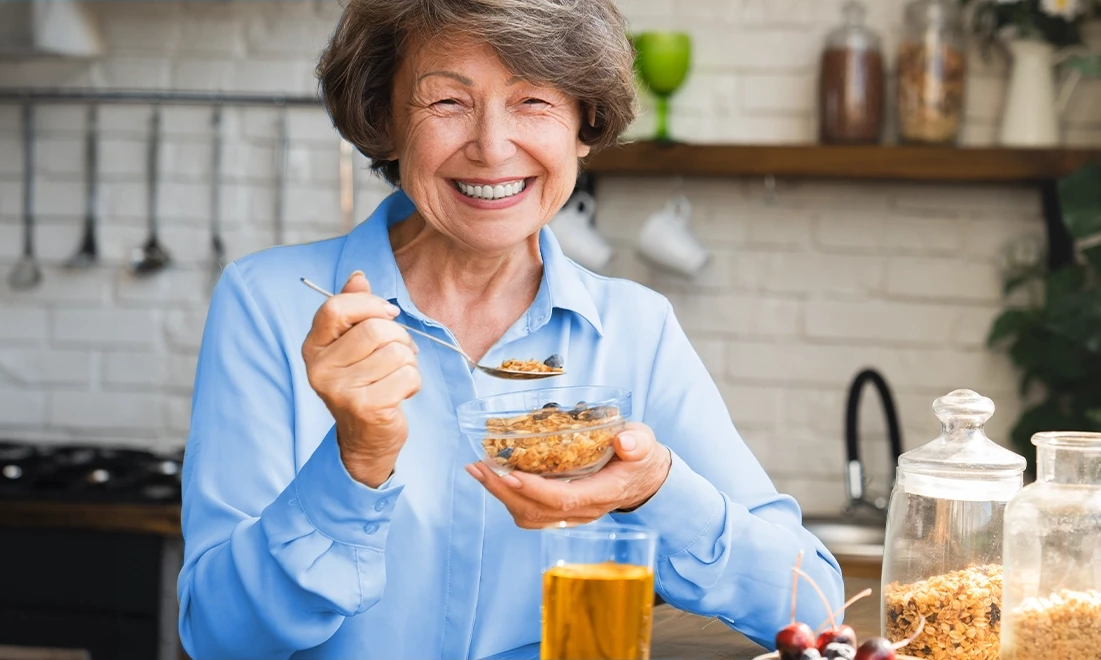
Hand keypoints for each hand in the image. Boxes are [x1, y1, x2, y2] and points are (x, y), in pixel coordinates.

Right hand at [302, 271, 421, 487]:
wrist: (366, 439)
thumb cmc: (364, 383)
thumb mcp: (353, 345)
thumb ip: (354, 309)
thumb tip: (358, 276)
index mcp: (313, 347)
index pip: (337, 307)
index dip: (370, 304)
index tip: (388, 314)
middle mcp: (320, 368)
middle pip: (375, 329)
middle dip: (399, 337)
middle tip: (400, 353)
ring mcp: (340, 390)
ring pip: (396, 351)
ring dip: (409, 362)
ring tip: (397, 375)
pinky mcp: (365, 408)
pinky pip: (407, 375)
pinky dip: (414, 382)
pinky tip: (401, 393)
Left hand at [465, 422, 671, 528]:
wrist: (644, 479)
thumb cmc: (640, 458)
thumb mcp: (645, 444)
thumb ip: (638, 442)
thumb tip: (624, 440)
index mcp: (603, 493)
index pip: (565, 499)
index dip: (535, 490)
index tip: (510, 475)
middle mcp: (584, 510)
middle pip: (537, 511)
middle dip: (504, 491)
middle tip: (479, 467)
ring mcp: (571, 515)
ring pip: (529, 516)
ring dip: (500, 495)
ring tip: (478, 470)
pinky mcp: (561, 511)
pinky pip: (529, 512)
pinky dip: (508, 497)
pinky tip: (494, 477)